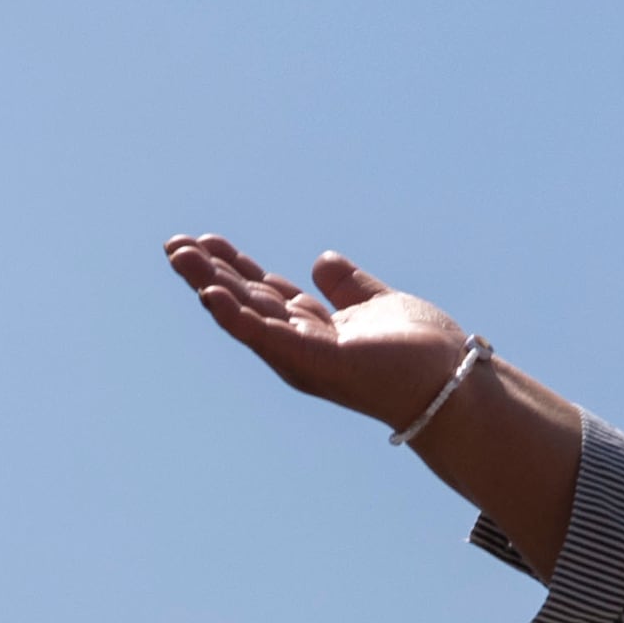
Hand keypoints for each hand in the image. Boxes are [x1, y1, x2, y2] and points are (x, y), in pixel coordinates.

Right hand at [162, 236, 479, 430]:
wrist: (451, 382)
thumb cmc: (419, 353)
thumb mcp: (376, 303)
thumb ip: (348, 286)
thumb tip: (322, 260)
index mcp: (310, 329)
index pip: (261, 292)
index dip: (232, 265)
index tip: (202, 240)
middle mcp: (297, 345)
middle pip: (244, 301)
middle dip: (207, 272)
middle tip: (172, 244)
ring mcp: (303, 355)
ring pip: (246, 315)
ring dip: (209, 285)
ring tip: (179, 258)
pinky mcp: (316, 361)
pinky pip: (266, 336)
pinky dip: (236, 316)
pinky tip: (210, 294)